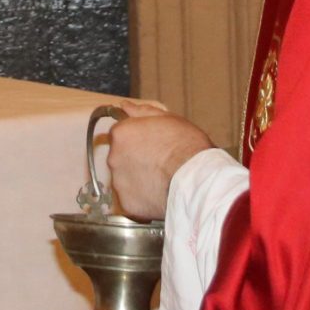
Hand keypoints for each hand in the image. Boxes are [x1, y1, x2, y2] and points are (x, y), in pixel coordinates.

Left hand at [106, 107, 214, 221]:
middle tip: (160, 160)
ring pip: (125, 178)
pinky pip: (132, 198)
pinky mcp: (127, 203)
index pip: (121, 133)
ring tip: (162, 177)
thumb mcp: (168, 119)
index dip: (138, 137)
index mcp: (122, 133)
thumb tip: (126, 106)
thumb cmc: (186, 147)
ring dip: (138, 177)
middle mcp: (114, 157)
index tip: (151, 142)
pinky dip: (142, 196)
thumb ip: (142, 111)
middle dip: (136, 157)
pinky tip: (159, 191)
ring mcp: (119, 182)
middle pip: (121, 156)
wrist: (196, 180)